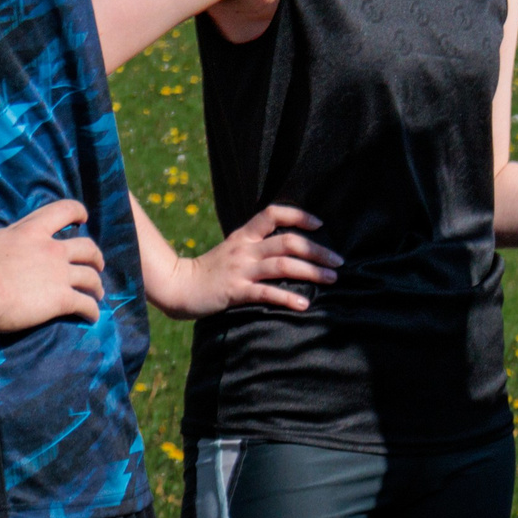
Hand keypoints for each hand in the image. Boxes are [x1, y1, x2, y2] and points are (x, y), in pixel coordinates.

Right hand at [0, 199, 107, 333]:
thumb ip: (6, 243)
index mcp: (32, 229)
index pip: (64, 210)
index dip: (78, 213)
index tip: (83, 220)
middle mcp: (52, 249)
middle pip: (87, 248)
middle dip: (95, 257)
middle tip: (97, 266)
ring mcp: (59, 274)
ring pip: (91, 277)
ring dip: (97, 286)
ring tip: (97, 295)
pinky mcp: (61, 299)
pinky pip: (85, 304)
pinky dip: (92, 311)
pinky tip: (92, 318)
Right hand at [149, 205, 341, 318]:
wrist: (179, 287)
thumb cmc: (210, 271)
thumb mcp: (232, 250)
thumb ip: (255, 246)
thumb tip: (287, 249)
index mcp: (244, 235)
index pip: (273, 213)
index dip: (298, 215)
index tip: (319, 224)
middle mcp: (245, 248)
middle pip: (288, 242)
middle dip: (317, 250)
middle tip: (338, 261)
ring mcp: (240, 269)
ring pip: (282, 265)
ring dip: (311, 271)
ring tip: (332, 279)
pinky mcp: (236, 291)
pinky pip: (266, 293)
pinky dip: (287, 297)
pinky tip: (304, 304)